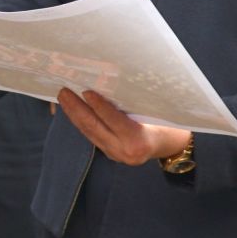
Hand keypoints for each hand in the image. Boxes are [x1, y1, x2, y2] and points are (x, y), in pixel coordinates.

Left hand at [56, 87, 190, 166]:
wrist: (172, 147)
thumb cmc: (167, 124)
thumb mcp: (156, 113)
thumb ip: (135, 104)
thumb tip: (112, 82)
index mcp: (138, 140)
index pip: (114, 120)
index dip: (98, 105)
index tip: (85, 91)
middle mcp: (124, 152)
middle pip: (94, 128)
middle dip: (77, 109)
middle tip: (64, 91)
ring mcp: (115, 155)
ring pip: (89, 133)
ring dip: (74, 115)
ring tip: (64, 98)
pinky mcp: (110, 153)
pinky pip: (92, 136)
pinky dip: (82, 122)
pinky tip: (73, 110)